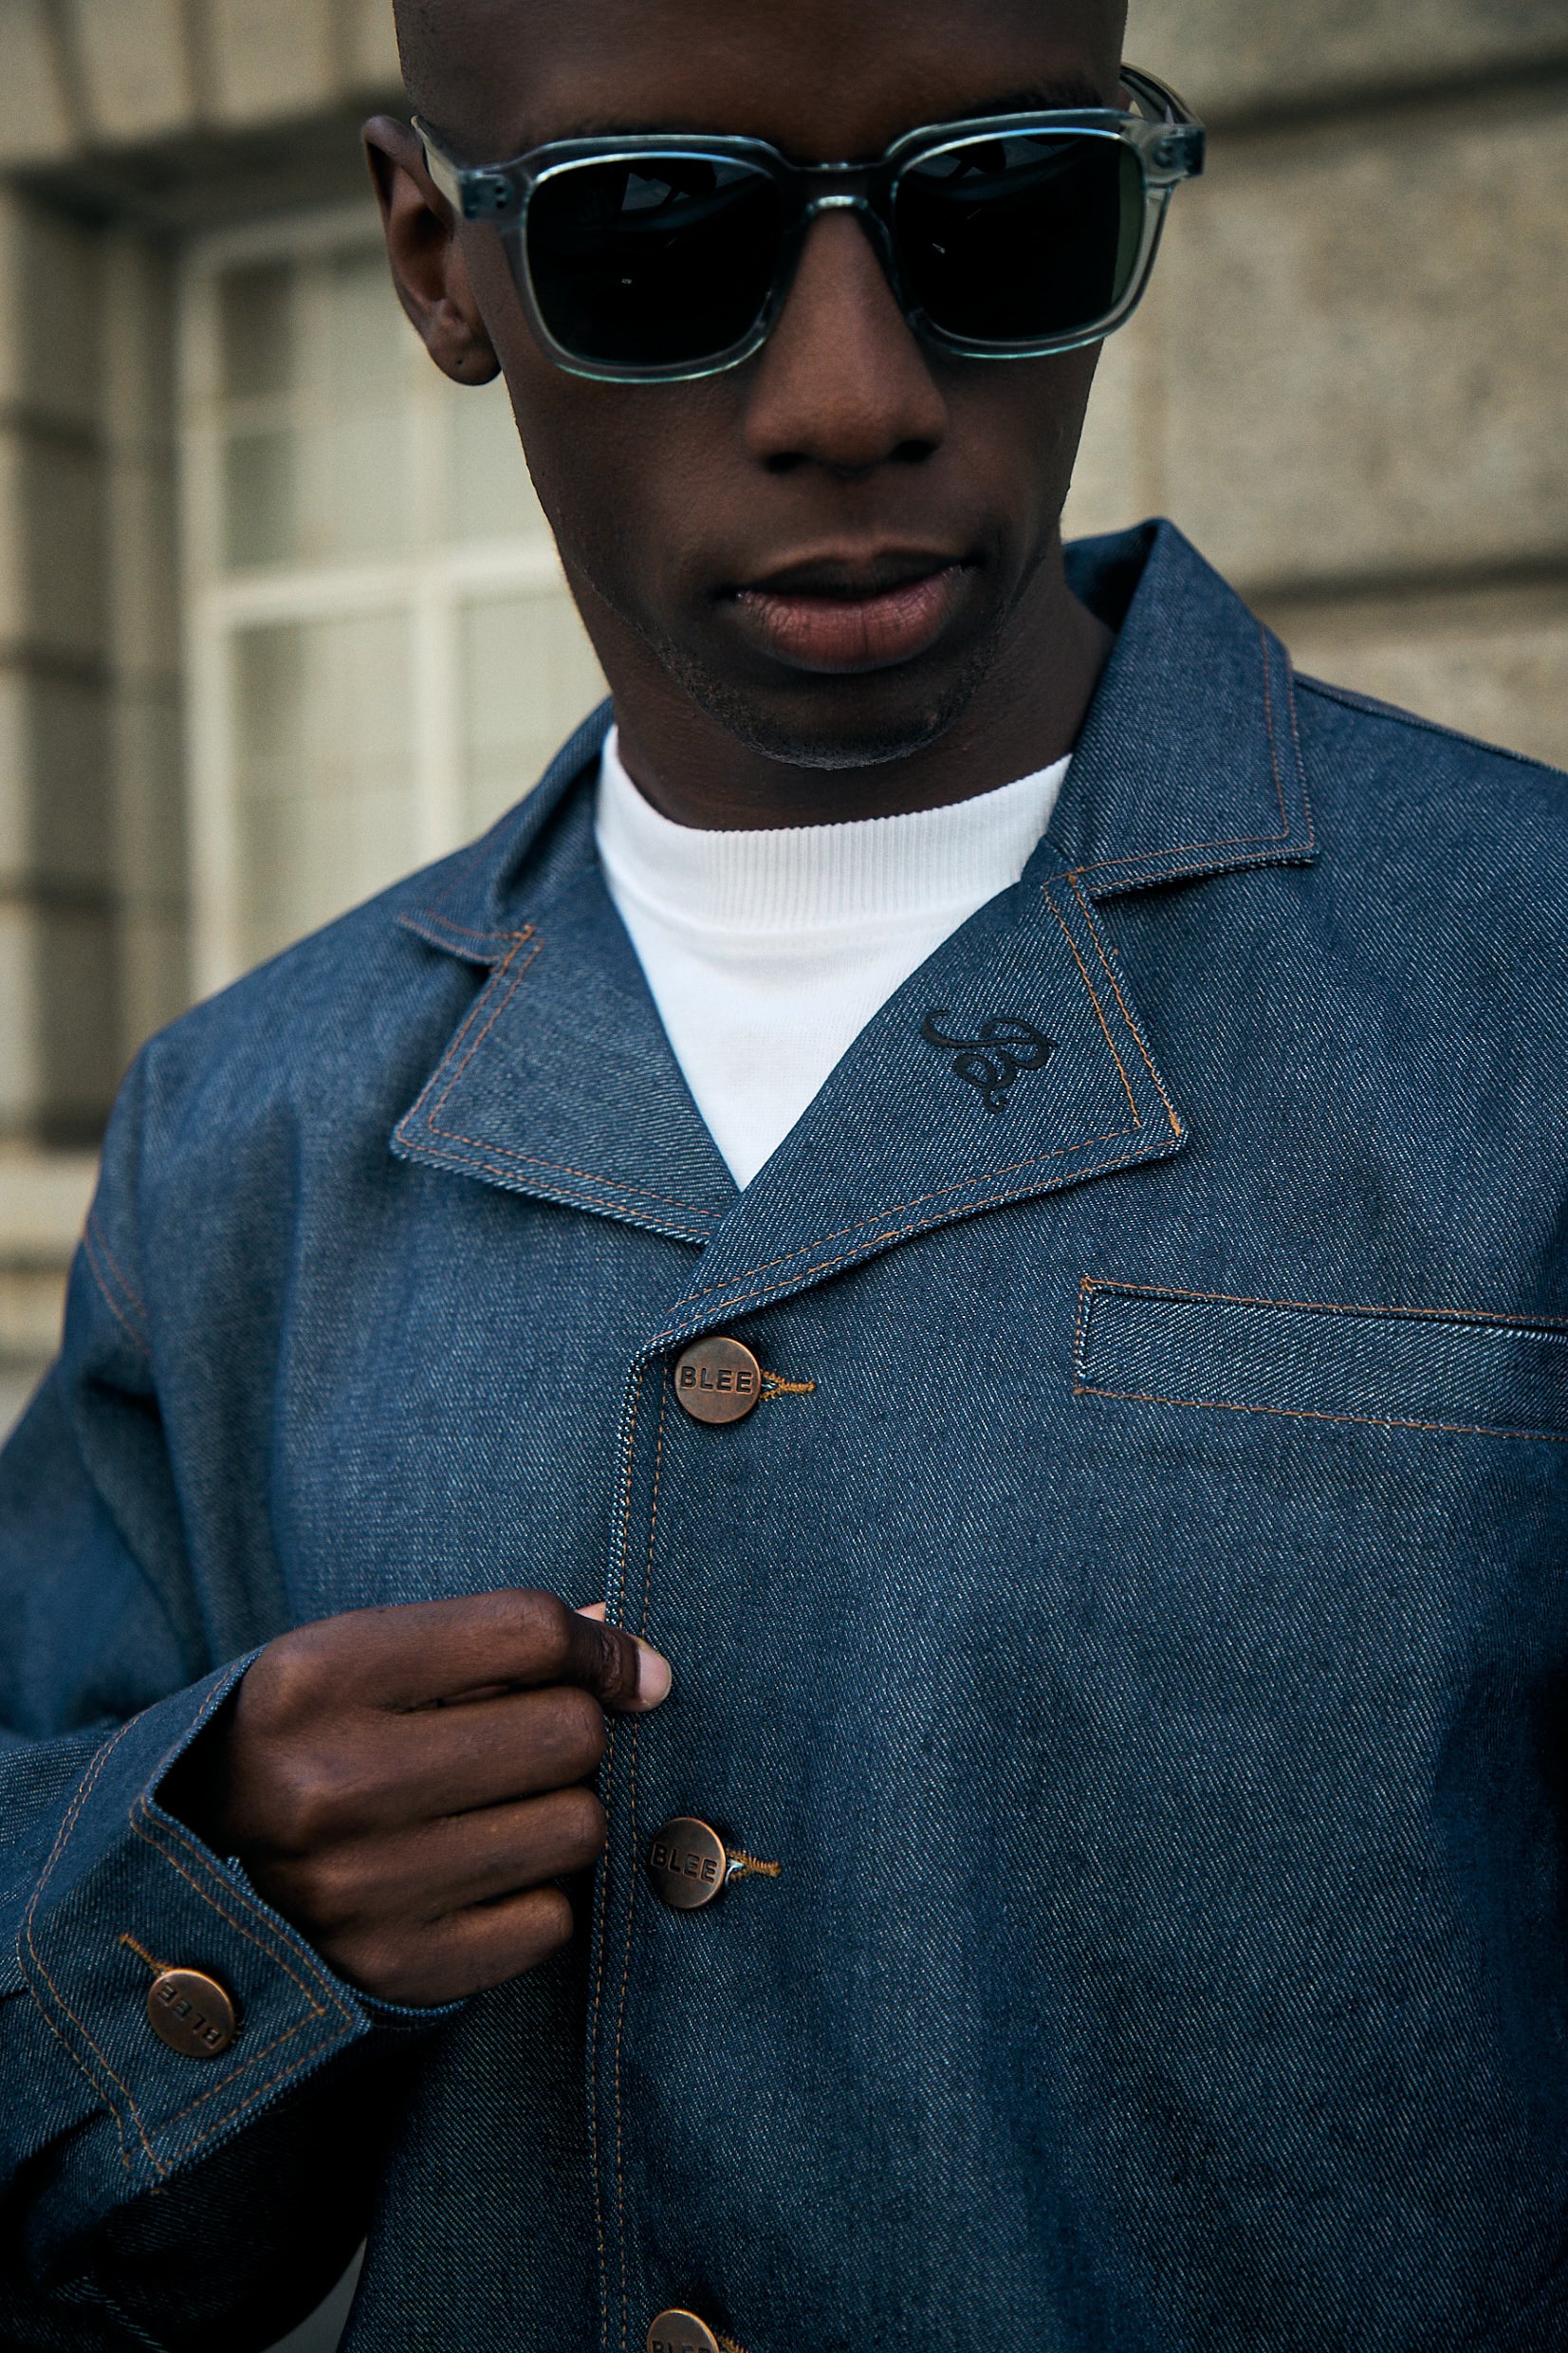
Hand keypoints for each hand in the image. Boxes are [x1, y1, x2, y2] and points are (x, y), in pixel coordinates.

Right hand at [173, 1590, 670, 2006]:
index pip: (529, 1631)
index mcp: (317, 1677)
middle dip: (573, 1731)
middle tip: (528, 1745)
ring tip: (495, 1809)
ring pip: (576, 1828)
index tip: (624, 1671)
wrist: (189, 1869)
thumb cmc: (310, 1738)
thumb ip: (493, 1639)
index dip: (602, 1649)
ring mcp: (358, 1890)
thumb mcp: (360, 1655)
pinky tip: (477, 1875)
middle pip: (569, 1734)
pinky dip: (534, 1895)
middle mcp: (330, 1786)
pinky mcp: (392, 1972)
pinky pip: (551, 1921)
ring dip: (559, 1812)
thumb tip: (641, 1664)